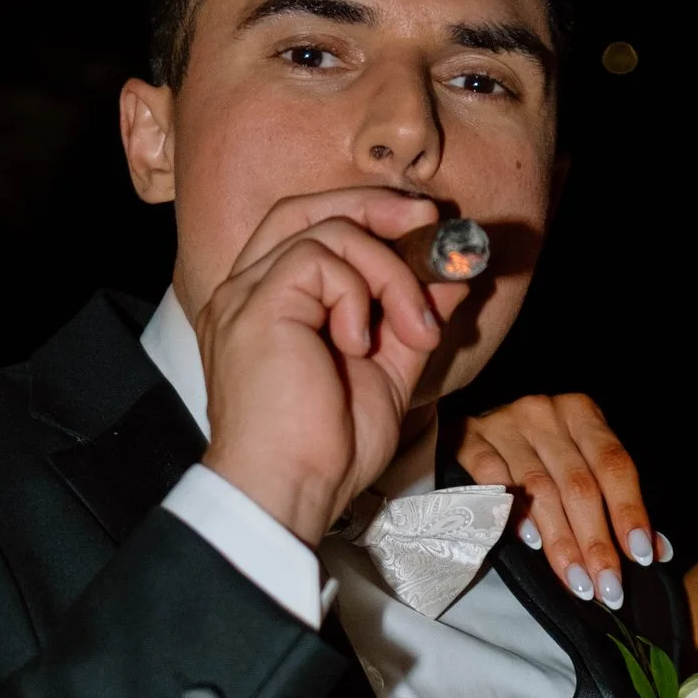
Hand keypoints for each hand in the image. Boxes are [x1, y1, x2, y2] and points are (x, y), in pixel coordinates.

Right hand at [196, 190, 461, 542]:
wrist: (292, 490)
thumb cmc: (327, 450)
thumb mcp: (388, 373)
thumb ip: (412, 318)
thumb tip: (451, 274)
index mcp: (270, 306)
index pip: (310, 229)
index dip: (368, 216)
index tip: (423, 228)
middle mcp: (248, 291)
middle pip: (308, 209)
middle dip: (377, 207)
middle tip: (430, 224)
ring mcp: (246, 294)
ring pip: (329, 232)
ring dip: (391, 274)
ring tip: (413, 331)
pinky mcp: (257, 303)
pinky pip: (319, 258)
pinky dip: (360, 294)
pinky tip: (361, 344)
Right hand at [456, 390, 669, 609]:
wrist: (474, 427)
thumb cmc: (539, 451)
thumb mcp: (582, 460)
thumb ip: (616, 500)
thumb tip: (658, 551)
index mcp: (581, 414)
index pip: (614, 465)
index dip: (629, 510)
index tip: (640, 555)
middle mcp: (545, 413)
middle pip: (578, 484)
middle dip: (596, 541)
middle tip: (607, 586)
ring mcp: (505, 425)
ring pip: (539, 490)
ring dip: (561, 542)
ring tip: (577, 581)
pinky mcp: (470, 441)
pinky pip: (493, 480)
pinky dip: (513, 513)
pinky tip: (530, 544)